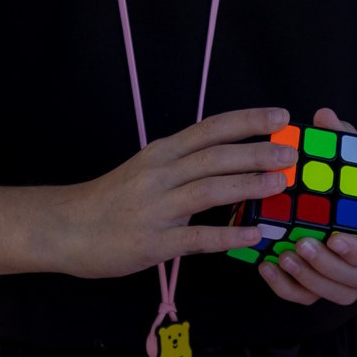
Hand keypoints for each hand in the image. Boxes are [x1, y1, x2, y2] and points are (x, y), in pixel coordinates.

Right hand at [45, 107, 292, 278]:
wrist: (64, 228)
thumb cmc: (111, 199)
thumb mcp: (146, 170)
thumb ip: (185, 166)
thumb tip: (233, 162)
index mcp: (162, 153)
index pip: (211, 129)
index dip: (248, 121)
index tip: (280, 115)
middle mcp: (160, 174)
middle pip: (216, 156)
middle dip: (257, 152)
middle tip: (291, 152)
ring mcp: (157, 208)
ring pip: (210, 190)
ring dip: (249, 185)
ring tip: (281, 184)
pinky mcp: (153, 242)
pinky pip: (196, 237)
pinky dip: (228, 235)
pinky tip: (254, 235)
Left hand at [258, 109, 356, 306]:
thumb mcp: (356, 154)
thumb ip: (342, 136)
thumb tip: (324, 115)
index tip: (335, 237)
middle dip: (328, 267)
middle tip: (301, 244)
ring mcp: (349, 273)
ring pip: (338, 294)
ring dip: (311, 280)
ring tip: (285, 257)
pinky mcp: (325, 281)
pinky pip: (311, 297)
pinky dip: (289, 288)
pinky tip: (268, 267)